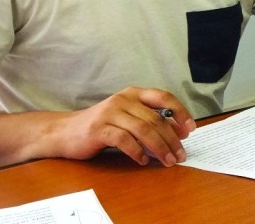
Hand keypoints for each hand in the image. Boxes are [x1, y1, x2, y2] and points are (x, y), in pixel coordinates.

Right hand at [51, 87, 195, 166]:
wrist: (64, 132)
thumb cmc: (102, 126)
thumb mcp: (128, 118)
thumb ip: (151, 121)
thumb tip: (179, 132)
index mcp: (134, 93)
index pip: (164, 97)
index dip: (180, 112)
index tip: (190, 130)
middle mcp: (123, 99)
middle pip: (156, 118)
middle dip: (172, 139)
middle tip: (180, 155)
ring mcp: (110, 113)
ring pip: (143, 129)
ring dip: (159, 148)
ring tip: (167, 161)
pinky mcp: (98, 129)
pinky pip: (124, 140)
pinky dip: (137, 152)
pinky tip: (143, 160)